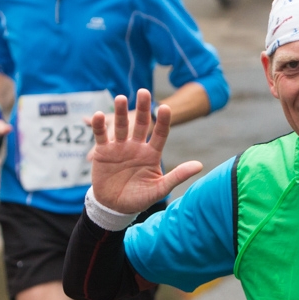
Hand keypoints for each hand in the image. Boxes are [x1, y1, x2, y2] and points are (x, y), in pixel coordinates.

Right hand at [88, 89, 202, 214]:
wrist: (114, 207)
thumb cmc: (139, 198)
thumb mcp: (160, 189)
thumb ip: (177, 176)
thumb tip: (200, 165)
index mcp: (152, 153)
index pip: (160, 133)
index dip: (163, 121)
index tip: (166, 108)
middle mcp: (136, 146)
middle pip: (141, 124)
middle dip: (143, 108)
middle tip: (144, 92)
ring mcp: (119, 147)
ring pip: (121, 126)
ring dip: (121, 112)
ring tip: (121, 98)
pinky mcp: (103, 151)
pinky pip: (101, 135)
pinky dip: (99, 125)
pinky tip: (99, 115)